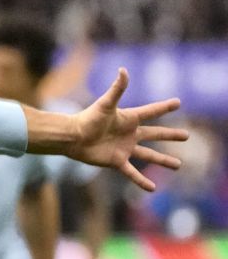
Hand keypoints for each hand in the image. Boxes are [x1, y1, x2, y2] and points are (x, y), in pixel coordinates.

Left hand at [68, 68, 187, 190]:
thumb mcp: (105, 104)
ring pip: (149, 155)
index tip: (177, 103)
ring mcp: (124, 148)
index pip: (151, 112)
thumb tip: (124, 70)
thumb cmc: (88, 118)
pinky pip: (132, 172)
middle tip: (187, 136)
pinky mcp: (117, 161)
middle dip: (170, 135)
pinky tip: (152, 188)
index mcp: (129, 119)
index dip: (164, 107)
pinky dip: (141, 181)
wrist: (72, 137)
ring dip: (163, 160)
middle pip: (155, 134)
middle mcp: (129, 134)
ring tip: (178, 165)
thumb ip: (117, 89)